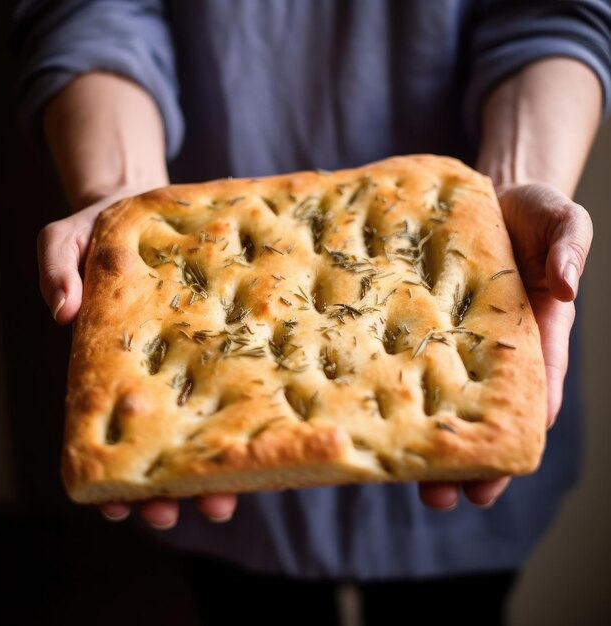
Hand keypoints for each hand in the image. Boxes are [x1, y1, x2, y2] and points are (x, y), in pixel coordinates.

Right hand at [38, 188, 237, 527]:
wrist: (150, 213)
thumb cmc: (102, 233)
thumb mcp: (67, 241)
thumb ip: (57, 270)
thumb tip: (63, 312)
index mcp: (109, 366)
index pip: (105, 432)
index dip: (110, 473)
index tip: (116, 506)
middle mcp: (155, 376)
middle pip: (160, 446)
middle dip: (166, 488)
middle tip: (175, 514)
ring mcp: (194, 365)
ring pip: (203, 429)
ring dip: (211, 471)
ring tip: (224, 501)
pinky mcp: (228, 345)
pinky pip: (238, 385)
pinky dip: (250, 416)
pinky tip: (266, 437)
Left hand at [419, 183, 591, 509]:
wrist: (481, 198)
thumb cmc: (527, 214)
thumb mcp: (558, 220)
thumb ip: (567, 246)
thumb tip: (564, 283)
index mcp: (532, 335)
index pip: (532, 394)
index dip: (518, 433)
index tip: (502, 468)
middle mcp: (489, 350)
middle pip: (483, 415)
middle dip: (470, 458)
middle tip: (450, 495)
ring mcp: (449, 343)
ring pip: (440, 402)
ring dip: (428, 443)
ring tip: (409, 482)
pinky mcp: (413, 329)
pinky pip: (404, 364)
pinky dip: (394, 393)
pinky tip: (373, 421)